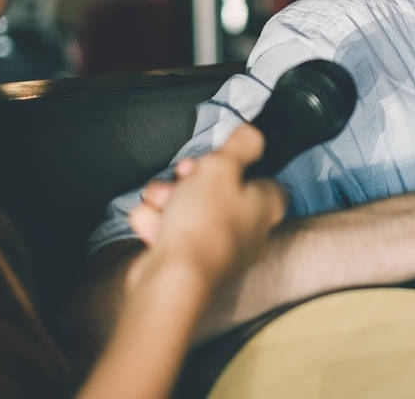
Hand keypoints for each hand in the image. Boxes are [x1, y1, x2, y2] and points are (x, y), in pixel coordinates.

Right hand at [127, 124, 287, 296]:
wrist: (173, 279)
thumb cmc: (204, 222)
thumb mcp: (223, 167)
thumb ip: (241, 145)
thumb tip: (254, 134)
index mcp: (265, 207)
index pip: (260, 178)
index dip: (234, 165)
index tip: (214, 159)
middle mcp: (248, 232)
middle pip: (219, 192)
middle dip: (190, 179)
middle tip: (182, 176)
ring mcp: (218, 250)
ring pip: (190, 210)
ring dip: (167, 199)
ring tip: (159, 200)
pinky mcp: (189, 263)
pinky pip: (171, 233)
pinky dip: (157, 226)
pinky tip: (149, 224)